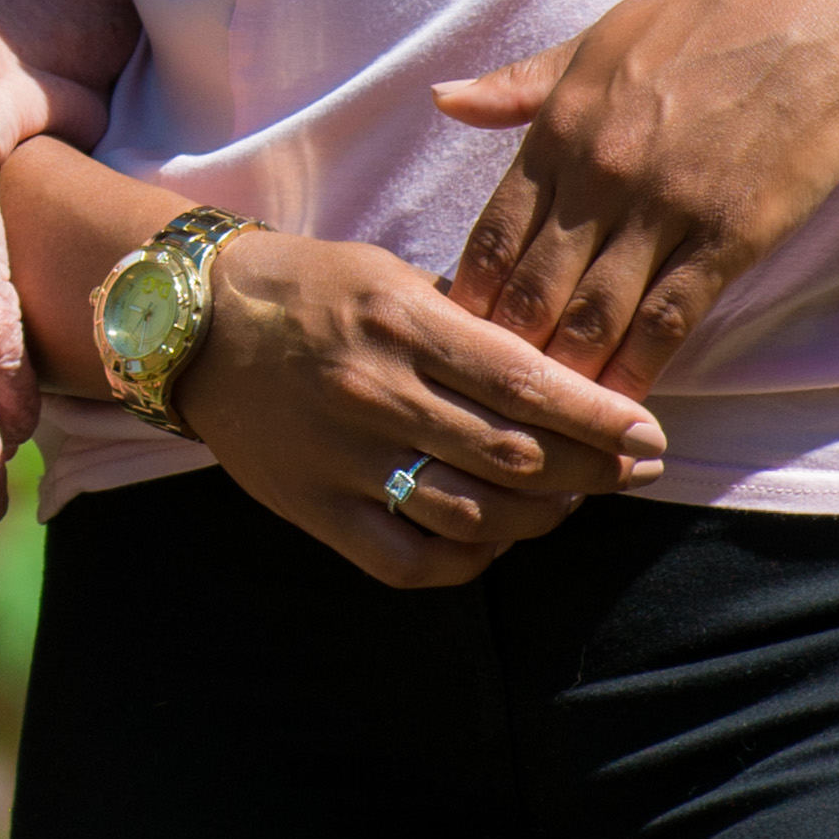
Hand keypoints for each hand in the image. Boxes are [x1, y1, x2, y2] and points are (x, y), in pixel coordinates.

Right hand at [183, 227, 669, 589]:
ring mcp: (342, 457)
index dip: (599, 418)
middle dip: (593, 470)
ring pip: (472, 514)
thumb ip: (470, 326)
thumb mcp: (391, 277)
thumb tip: (563, 379)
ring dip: (540, 517)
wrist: (191, 323)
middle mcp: (375, 392)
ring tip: (568, 500)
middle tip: (633, 470)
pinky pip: (406, 560)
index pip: (527, 383)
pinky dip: (466, 561)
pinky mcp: (313, 506)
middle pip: (514, 455)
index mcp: (401, 322)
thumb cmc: (307, 289)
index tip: (647, 434)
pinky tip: (492, 541)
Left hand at [436, 0, 838, 395]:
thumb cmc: (702, 19)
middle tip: (487, 398)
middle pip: (534, 287)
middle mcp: (601, 174)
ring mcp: (665, 207)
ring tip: (542, 419)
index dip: (469, 296)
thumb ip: (519, 86)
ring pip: (596, 314)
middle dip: (506, 349)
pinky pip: (671, 317)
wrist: (819, 13)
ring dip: (566, 374)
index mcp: (559, 128)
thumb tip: (441, 98)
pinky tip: (619, 402)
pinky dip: (641, 367)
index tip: (453, 338)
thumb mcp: (597, 39)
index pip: (492, 234)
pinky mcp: (731, 234)